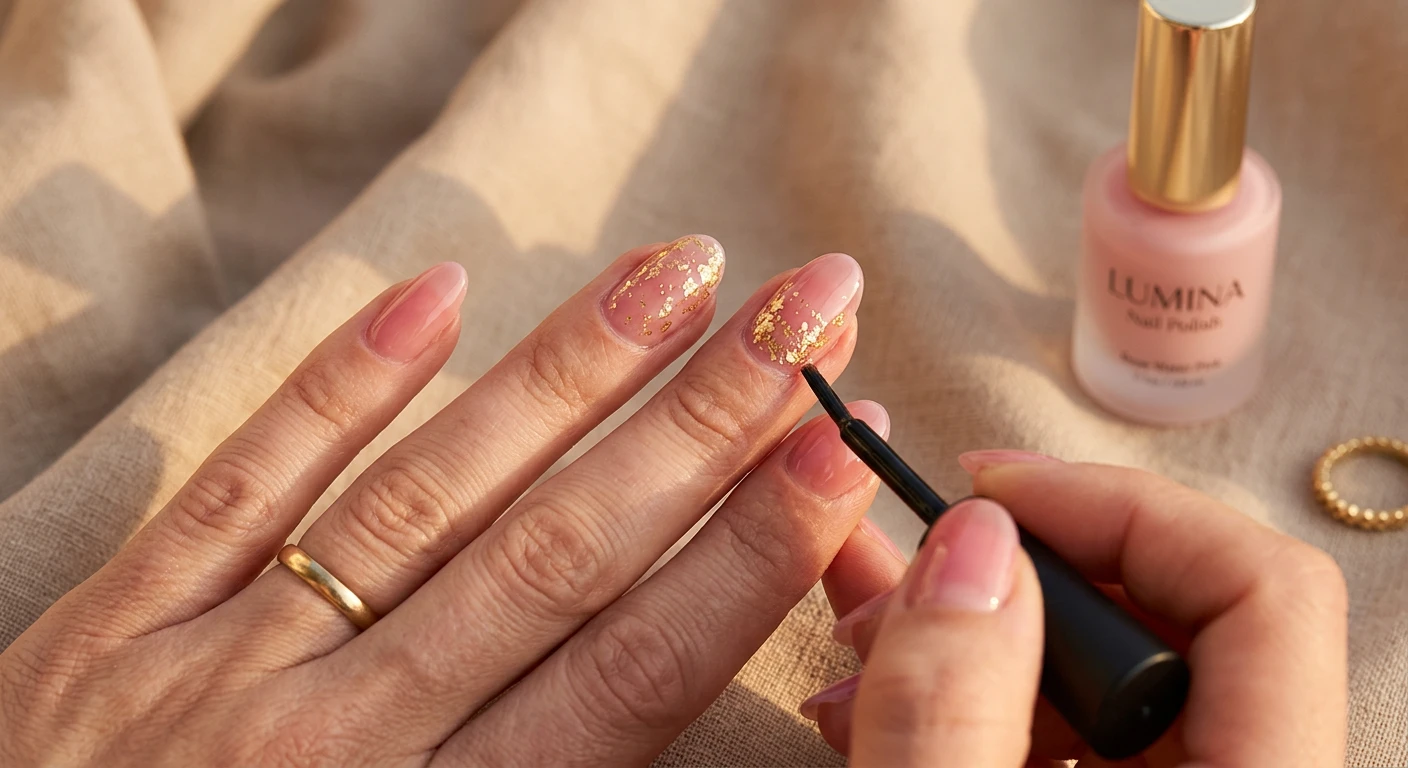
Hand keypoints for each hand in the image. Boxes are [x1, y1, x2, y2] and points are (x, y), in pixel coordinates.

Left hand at [0, 237, 884, 765]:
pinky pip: (239, 489)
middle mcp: (344, 742)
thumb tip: (670, 682)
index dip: (745, 558)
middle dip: (697, 430)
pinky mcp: (118, 629)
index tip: (837, 450)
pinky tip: (435, 293)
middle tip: (803, 314)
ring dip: (558, 382)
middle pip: (554, 558)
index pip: (628, 675)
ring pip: (421, 500)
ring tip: (673, 278)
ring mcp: (220, 673)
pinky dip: (339, 387)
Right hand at [809, 452, 1347, 766]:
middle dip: (1012, 578)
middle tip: (897, 584)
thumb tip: (971, 548)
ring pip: (1105, 676)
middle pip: (1171, 618)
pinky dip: (973, 702)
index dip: (1122, 506)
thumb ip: (952, 718)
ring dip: (973, 641)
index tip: (985, 490)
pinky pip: (1064, 732)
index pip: (1262, 590)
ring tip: (859, 656)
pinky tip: (881, 704)